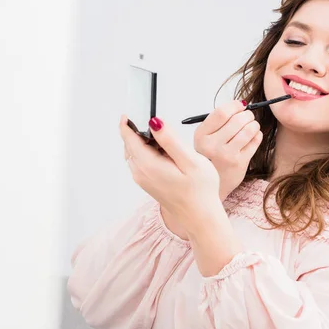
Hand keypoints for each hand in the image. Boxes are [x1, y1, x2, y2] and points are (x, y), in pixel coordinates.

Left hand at [119, 115, 221, 231]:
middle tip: (157, 124)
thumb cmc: (200, 191)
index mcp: (148, 165)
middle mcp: (140, 173)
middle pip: (130, 144)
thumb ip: (170, 140)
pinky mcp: (148, 183)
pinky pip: (141, 161)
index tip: (131, 110)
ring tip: (165, 139)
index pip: (128, 137)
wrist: (200, 218)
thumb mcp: (189, 160)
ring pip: (135, 153)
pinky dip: (148, 152)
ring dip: (144, 142)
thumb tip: (155, 122)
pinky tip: (166, 154)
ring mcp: (142, 179)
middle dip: (138, 130)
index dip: (127, 122)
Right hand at [194, 100, 262, 201]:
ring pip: (249, 130)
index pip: (221, 113)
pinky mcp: (239, 163)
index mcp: (201, 135)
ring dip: (254, 124)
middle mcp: (212, 145)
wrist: (211, 185)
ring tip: (252, 125)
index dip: (234, 105)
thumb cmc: (210, 156)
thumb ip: (218, 122)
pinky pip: (255, 141)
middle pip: (237, 120)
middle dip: (247, 114)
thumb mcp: (205, 138)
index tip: (240, 105)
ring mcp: (226, 155)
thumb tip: (241, 104)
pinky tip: (253, 136)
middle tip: (248, 116)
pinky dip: (257, 134)